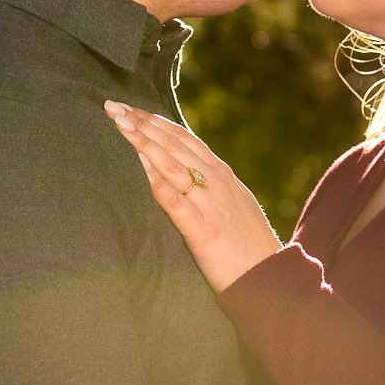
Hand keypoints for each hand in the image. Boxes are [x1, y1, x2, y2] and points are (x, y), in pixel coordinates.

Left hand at [106, 103, 282, 291]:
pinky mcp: (204, 231)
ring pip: (173, 165)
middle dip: (141, 123)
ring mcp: (211, 204)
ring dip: (144, 142)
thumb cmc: (248, 246)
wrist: (272, 278)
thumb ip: (211, 186)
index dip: (155, 121)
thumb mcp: (233, 205)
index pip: (183, 138)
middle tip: (112, 106)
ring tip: (120, 124)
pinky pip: (177, 203)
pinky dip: (159, 182)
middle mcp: (216, 182)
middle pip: (173, 145)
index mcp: (222, 174)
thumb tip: (187, 172)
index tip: (129, 108)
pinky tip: (141, 165)